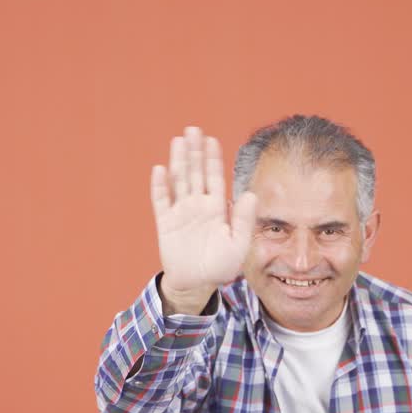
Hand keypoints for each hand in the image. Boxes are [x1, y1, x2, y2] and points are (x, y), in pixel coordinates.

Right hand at [150, 126, 257, 314]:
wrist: (198, 283)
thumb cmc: (221, 266)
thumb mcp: (238, 244)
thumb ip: (243, 219)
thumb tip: (251, 194)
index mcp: (216, 208)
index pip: (214, 177)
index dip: (212, 158)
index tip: (211, 139)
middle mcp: (198, 205)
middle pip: (195, 172)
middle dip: (194, 152)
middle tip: (193, 129)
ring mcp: (181, 212)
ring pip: (179, 181)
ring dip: (178, 161)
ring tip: (178, 141)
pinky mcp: (166, 223)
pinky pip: (162, 201)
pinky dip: (160, 186)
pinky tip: (160, 170)